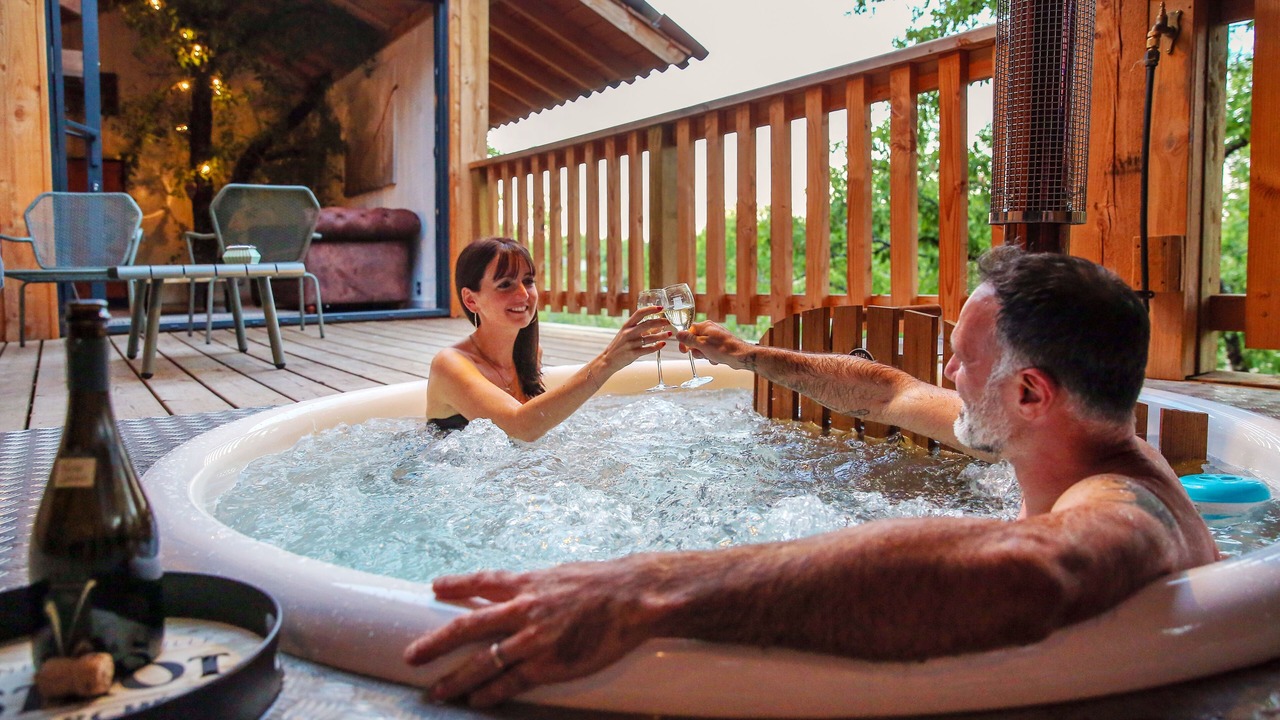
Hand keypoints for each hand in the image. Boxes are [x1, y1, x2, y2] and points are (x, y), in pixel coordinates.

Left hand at [404, 556, 670, 706]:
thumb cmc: (604, 584)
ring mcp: (533, 639)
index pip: (482, 581)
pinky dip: (491, 693)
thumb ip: (540, 586)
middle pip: (468, 626)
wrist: (632, 598)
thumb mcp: (564, 575)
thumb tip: (525, 590)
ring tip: (437, 692)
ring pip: (482, 663)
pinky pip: (511, 683)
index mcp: (527, 582)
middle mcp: (522, 608)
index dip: (456, 584)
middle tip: (411, 656)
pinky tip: (476, 701)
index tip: (433, 586)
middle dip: (435, 643)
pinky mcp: (548, 664)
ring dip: (456, 680)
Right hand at [599, 307, 669, 371]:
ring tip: (669, 334)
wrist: (608, 360)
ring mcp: (630, 343)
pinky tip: (662, 344)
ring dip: (661, 335)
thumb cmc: (619, 346)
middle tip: (668, 321)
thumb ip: (640, 330)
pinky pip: (648, 349)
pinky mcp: (633, 353)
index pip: (639, 313)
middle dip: (660, 322)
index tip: (660, 308)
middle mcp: (628, 333)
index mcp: (626, 326)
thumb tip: (657, 327)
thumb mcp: (627, 334)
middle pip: (647, 324)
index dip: (650, 309)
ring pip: (650, 337)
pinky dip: (657, 346)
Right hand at [676, 321, 752, 369]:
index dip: (685, 341)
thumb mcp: (701, 344)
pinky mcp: (720, 346)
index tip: (684, 350)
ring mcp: (716, 338)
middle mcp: (710, 330)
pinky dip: (711, 357)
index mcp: (705, 326)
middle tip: (702, 354)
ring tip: (711, 357)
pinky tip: (717, 359)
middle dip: (696, 350)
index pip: (689, 331)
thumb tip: (678, 334)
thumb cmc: (722, 348)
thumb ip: (688, 339)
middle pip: (695, 340)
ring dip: (704, 355)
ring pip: (702, 348)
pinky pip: (710, 352)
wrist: (740, 356)